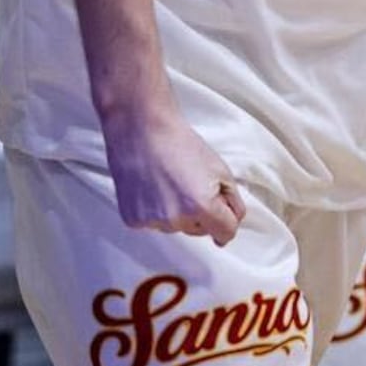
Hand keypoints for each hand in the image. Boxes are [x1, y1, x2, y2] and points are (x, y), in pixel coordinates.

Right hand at [106, 105, 245, 245]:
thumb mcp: (221, 170)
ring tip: (170, 182)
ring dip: (179, 213)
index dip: (228, 221)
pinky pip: (155, 223)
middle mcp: (176, 220)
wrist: (142, 131)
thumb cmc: (183, 145)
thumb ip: (233, 202)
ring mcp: (152, 222)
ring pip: (177, 227)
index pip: (226, 234)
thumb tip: (233, 222)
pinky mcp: (133, 220)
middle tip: (192, 184)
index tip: (223, 211)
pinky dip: (157, 211)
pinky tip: (153, 188)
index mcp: (203, 207)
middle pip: (200, 231)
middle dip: (202, 214)